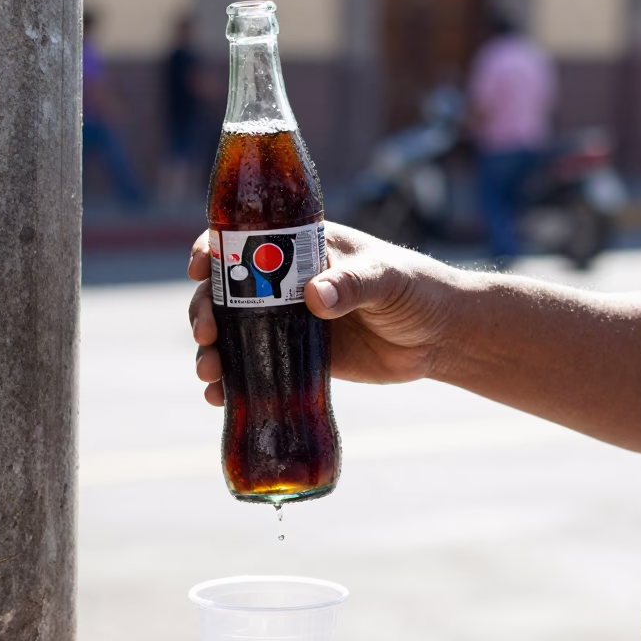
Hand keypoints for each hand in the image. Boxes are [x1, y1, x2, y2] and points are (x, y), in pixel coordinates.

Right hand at [187, 222, 458, 405]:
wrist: (440, 337)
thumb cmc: (416, 290)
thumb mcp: (386, 278)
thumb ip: (353, 284)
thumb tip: (314, 297)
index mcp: (301, 248)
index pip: (243, 240)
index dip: (214, 250)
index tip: (200, 267)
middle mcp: (284, 283)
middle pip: (225, 293)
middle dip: (204, 311)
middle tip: (206, 334)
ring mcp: (286, 322)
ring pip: (231, 334)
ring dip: (211, 352)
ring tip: (209, 374)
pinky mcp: (296, 359)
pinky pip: (253, 369)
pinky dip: (232, 384)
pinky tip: (220, 400)